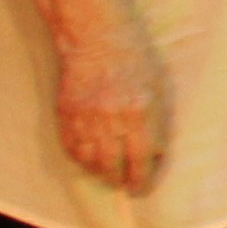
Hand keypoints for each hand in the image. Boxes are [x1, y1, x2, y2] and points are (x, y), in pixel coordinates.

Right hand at [53, 23, 172, 192]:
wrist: (97, 39)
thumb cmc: (137, 61)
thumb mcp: (159, 90)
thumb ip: (157, 124)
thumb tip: (154, 155)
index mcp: (140, 113)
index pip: (142, 159)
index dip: (144, 179)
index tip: (143, 188)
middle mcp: (112, 119)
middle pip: (115, 166)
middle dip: (122, 181)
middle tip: (127, 187)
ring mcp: (86, 118)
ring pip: (91, 161)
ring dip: (102, 174)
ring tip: (111, 176)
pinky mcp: (66, 114)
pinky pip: (72, 148)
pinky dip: (81, 160)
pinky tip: (91, 161)